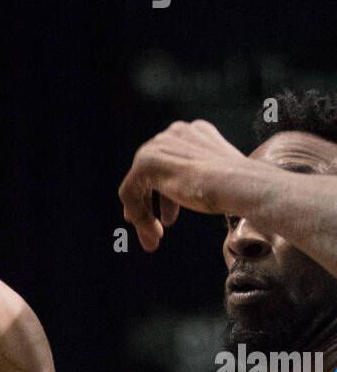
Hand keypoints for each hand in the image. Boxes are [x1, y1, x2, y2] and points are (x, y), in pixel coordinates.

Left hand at [118, 119, 258, 251]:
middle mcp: (175, 133)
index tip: (164, 217)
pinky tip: (152, 233)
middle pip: (151, 174)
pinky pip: (130, 192)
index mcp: (195, 133)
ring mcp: (159, 145)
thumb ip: (198, 180)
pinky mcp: (146, 162)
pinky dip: (139, 215)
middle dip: (151, 205)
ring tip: (154, 239)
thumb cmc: (238, 186)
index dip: (164, 194)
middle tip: (155, 229)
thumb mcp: (217, 179)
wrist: (240, 185)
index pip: (170, 164)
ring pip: (139, 185)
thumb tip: (184, 194)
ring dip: (144, 215)